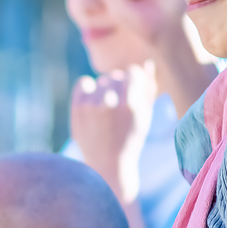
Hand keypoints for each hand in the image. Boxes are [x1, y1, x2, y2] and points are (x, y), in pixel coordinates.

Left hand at [71, 63, 158, 200]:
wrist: (107, 164)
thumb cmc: (130, 138)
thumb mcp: (145, 117)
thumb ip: (149, 89)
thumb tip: (146, 63)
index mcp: (132, 107)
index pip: (132, 72)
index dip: (132, 78)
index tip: (131, 88)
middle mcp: (111, 104)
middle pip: (115, 76)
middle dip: (118, 86)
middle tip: (118, 102)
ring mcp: (92, 106)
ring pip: (100, 80)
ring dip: (104, 89)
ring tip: (106, 107)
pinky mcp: (77, 108)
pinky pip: (83, 83)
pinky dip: (88, 89)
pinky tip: (93, 102)